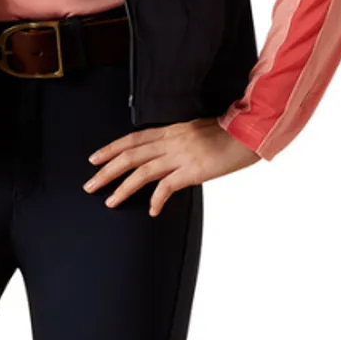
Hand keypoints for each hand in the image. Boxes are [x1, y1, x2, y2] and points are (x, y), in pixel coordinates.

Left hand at [84, 117, 260, 214]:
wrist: (251, 133)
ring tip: (110, 202)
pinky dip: (157, 199)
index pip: (134, 138)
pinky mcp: (193, 170)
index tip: (94, 158)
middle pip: (130, 155)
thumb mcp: (198, 130)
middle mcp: (172, 140)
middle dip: (106, 171)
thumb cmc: (230, 133)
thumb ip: (179, 140)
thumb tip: (166, 153)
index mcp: (172, 129)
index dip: (111, 148)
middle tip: (89, 185)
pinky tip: (151, 210)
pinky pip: (168, 187)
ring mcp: (181, 155)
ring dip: (123, 188)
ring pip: (142, 172)